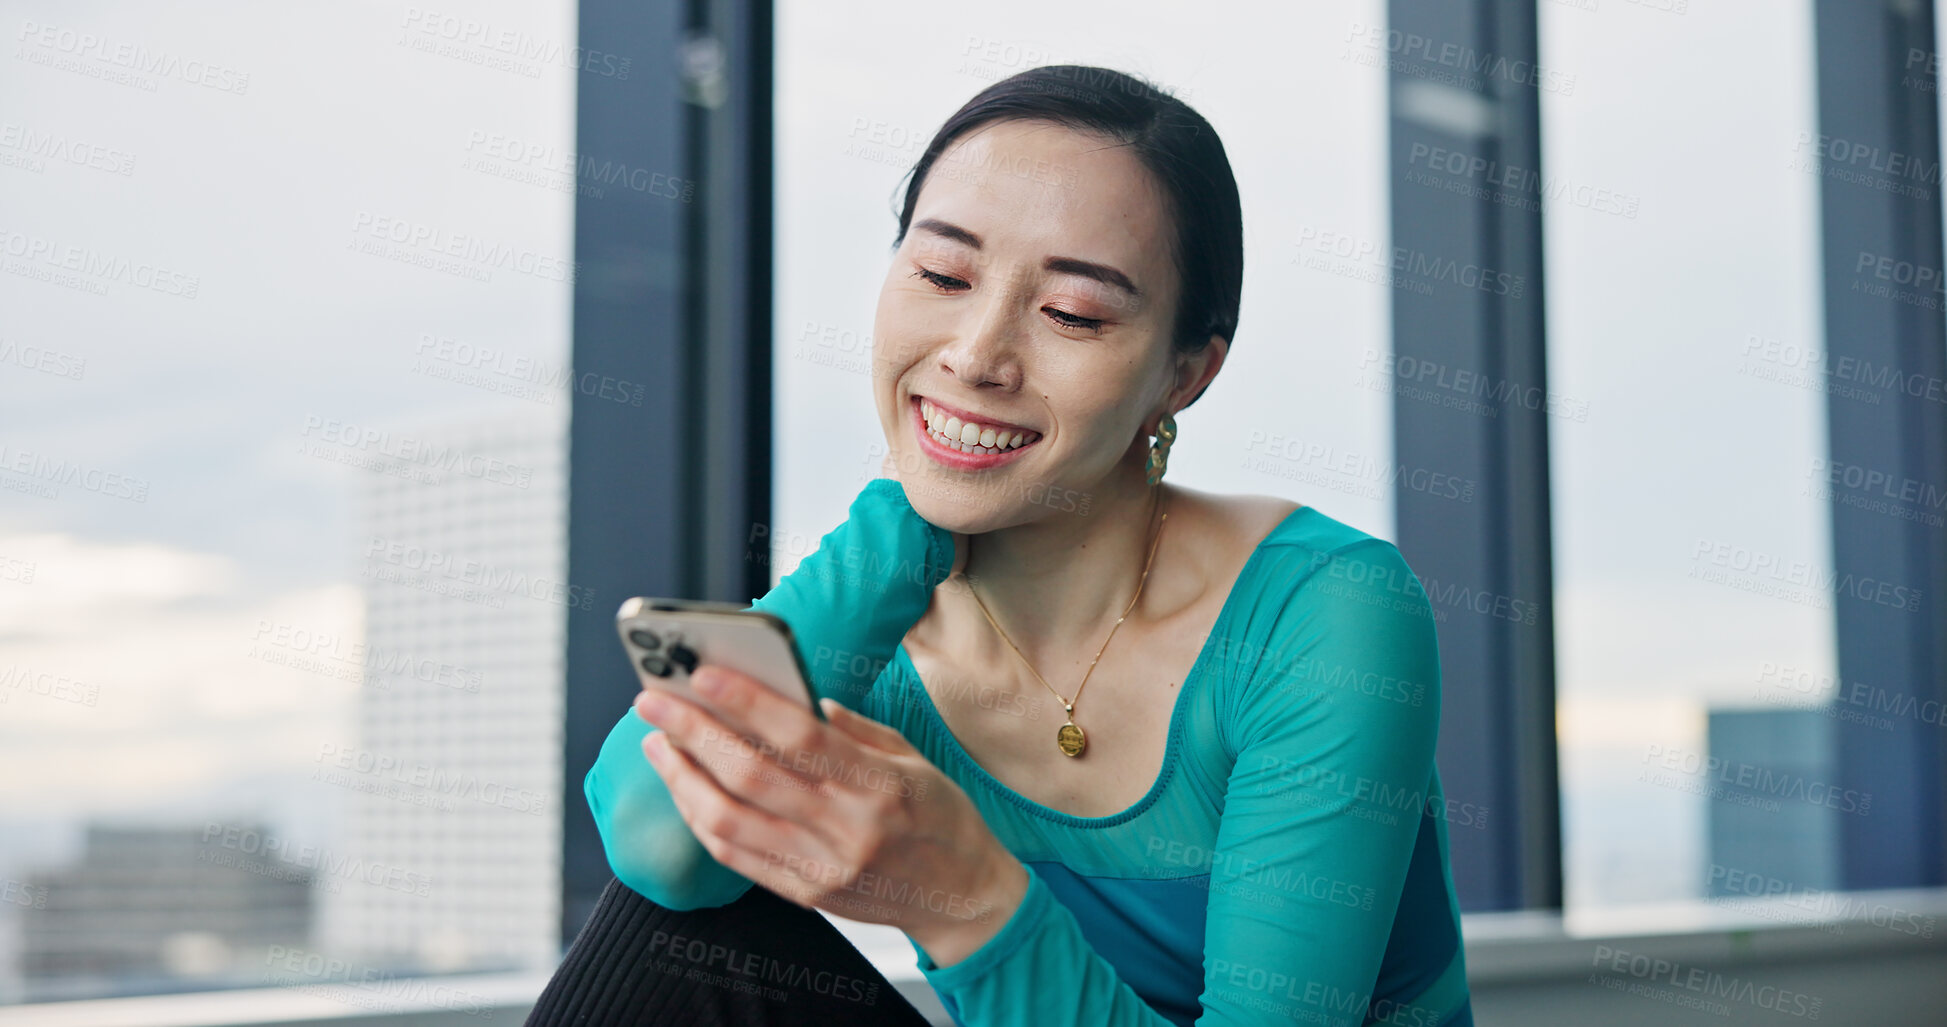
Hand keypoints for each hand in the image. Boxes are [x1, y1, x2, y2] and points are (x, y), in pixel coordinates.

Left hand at [633, 666, 1027, 965]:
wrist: (963, 898)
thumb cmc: (941, 818)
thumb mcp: (914, 759)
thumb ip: (854, 729)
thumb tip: (798, 699)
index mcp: (880, 784)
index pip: (799, 737)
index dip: (745, 702)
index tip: (701, 674)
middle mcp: (847, 828)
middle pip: (750, 775)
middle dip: (693, 733)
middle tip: (653, 703)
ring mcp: (822, 867)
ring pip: (729, 821)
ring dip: (683, 778)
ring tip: (659, 744)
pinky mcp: (805, 894)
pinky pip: (736, 857)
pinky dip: (702, 820)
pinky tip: (686, 789)